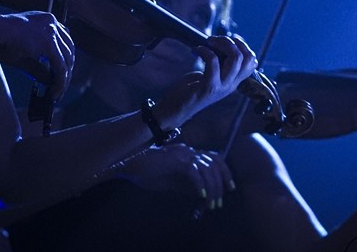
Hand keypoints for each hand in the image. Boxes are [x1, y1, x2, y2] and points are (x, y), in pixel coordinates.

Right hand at [0, 10, 74, 101]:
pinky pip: (61, 67)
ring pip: (67, 60)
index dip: (64, 58)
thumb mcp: (23, 55)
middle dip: (66, 71)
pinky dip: (60, 81)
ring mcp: (52, 32)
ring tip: (57, 93)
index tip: (61, 72)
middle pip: (69, 50)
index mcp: (46, 20)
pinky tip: (55, 91)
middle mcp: (52, 22)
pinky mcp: (49, 43)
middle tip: (60, 86)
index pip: (64, 40)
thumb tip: (49, 81)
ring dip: (64, 79)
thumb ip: (39, 67)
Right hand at [118, 143, 234, 209]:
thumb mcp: (170, 181)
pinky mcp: (174, 160)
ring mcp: (182, 154)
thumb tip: (201, 194)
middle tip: (219, 201)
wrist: (128, 165)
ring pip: (207, 169)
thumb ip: (185, 184)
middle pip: (214, 162)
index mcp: (188, 154)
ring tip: (210, 203)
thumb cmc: (146, 172)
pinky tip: (200, 196)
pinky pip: (193, 172)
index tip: (228, 188)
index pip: (214, 158)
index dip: (224, 172)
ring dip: (211, 188)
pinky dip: (199, 185)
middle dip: (221, 182)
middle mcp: (188, 151)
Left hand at [156, 33, 258, 127]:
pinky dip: (205, 51)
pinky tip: (196, 50)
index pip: (252, 63)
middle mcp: (230, 86)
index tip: (228, 40)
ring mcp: (220, 87)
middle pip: (246, 58)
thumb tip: (220, 45)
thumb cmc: (189, 90)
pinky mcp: (207, 87)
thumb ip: (218, 66)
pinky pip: (213, 62)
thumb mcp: (209, 77)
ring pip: (235, 59)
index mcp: (233, 82)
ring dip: (222, 44)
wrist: (174, 110)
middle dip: (233, 42)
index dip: (243, 46)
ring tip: (209, 41)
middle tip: (216, 39)